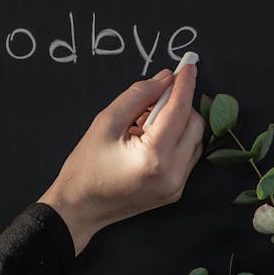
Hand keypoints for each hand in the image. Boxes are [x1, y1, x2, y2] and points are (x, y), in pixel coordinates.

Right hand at [38, 65, 204, 254]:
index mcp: (154, 157)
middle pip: (194, 124)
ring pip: (195, 140)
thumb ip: (138, 96)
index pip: (178, 111)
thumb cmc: (85, 168)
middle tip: (153, 97)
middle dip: (179, 104)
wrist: (79, 209)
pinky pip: (187, 156)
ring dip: (178, 122)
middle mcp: (172, 174)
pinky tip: (149, 137)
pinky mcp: (175, 191)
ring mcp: (176, 186)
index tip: (188, 65)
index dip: (184, 84)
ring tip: (144, 122)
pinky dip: (175, 139)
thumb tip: (165, 78)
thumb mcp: (106, 122)